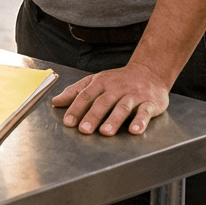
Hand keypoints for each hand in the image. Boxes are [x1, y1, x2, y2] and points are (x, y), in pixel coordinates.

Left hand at [52, 63, 170, 135]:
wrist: (149, 72)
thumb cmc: (117, 80)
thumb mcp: (95, 81)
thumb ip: (75, 92)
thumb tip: (55, 101)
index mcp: (101, 82)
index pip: (85, 96)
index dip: (76, 109)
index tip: (68, 122)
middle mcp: (116, 88)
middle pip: (103, 102)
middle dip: (92, 116)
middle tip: (84, 130)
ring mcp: (134, 95)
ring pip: (122, 107)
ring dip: (114, 120)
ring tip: (105, 132)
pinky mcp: (150, 103)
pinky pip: (145, 112)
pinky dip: (140, 122)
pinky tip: (135, 130)